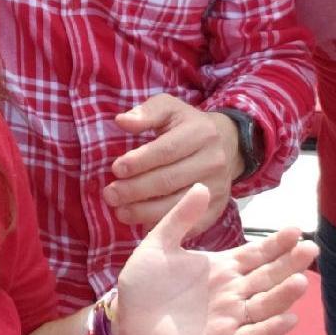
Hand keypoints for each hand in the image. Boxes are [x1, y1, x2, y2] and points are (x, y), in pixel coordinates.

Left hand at [105, 95, 244, 234]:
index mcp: (201, 133)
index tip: (116, 169)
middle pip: (169, 180)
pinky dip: (164, 225)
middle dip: (135, 190)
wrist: (225, 145)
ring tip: (120, 211)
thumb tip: (121, 121)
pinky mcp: (217, 209)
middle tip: (110, 194)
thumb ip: (146, 112)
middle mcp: (213, 161)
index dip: (139, 161)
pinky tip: (142, 224)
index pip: (166, 150)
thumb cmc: (187, 125)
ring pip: (177, 205)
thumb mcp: (169, 108)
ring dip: (144, 212)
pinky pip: (189, 223)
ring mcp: (217, 187)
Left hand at [109, 185, 314, 334]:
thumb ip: (181, 217)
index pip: (256, 253)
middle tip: (311, 248)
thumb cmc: (143, 282)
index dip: (276, 243)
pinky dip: (269, 329)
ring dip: (283, 295)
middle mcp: (231, 291)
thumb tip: (203, 185)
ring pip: (264, 305)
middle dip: (289, 264)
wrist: (124, 320)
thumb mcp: (159, 243)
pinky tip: (287, 318)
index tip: (296, 229)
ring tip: (300, 280)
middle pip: (267, 276)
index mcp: (221, 267)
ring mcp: (228, 317)